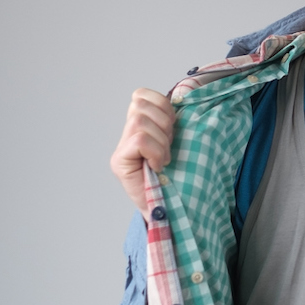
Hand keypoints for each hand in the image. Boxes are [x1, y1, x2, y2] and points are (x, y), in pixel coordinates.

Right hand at [110, 88, 174, 220]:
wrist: (170, 208)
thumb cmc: (177, 177)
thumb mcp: (179, 142)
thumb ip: (172, 122)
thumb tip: (184, 98)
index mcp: (139, 125)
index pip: (141, 95)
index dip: (161, 104)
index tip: (173, 126)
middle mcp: (125, 136)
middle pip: (140, 105)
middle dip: (163, 122)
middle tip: (170, 145)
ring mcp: (120, 149)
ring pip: (139, 121)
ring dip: (161, 140)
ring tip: (165, 158)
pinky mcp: (119, 162)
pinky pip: (139, 140)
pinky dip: (155, 151)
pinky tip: (159, 165)